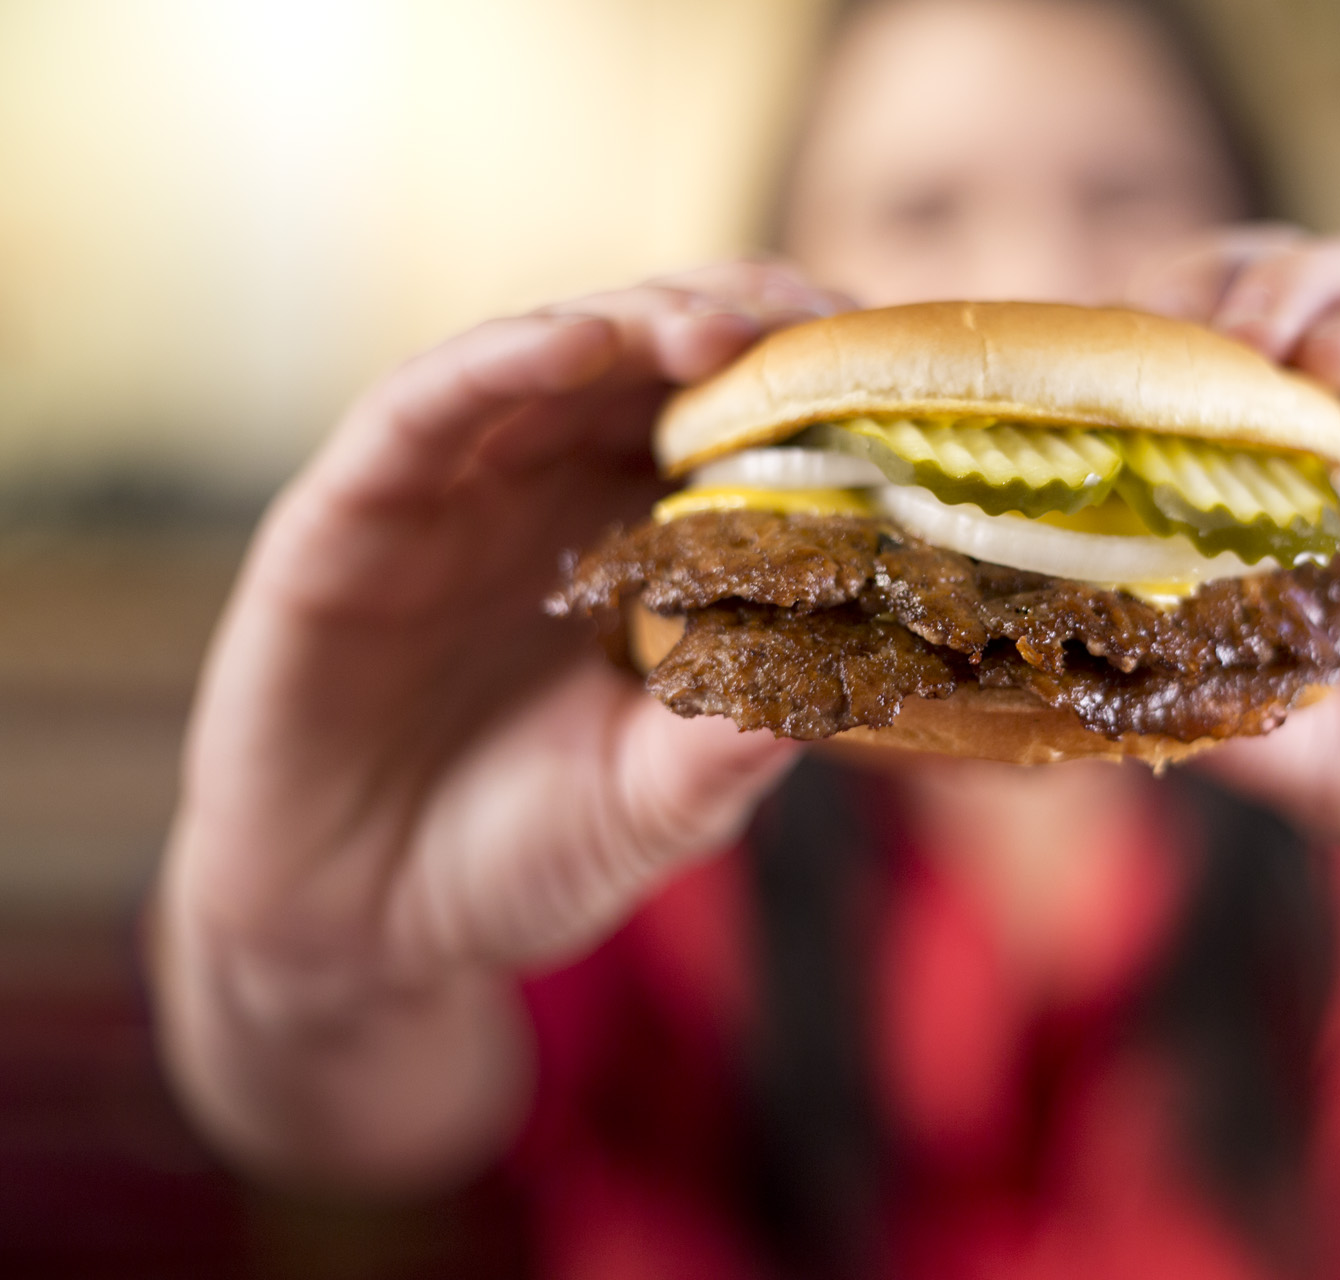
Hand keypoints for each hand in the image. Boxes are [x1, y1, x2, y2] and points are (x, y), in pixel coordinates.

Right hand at [155, 262, 845, 1183]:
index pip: (738, 424)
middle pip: (657, 361)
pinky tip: (575, 342)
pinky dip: (500, 360)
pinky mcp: (352, 508)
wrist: (359, 927)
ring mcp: (457, 490)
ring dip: (641, 322)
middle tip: (823, 329)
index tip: (897, 373)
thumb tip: (862, 685)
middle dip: (746, 330)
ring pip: (553, 355)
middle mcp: (556, 490)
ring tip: (719, 331)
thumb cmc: (521, 856)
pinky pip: (424, 407)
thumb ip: (729, 750)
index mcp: (645, 541)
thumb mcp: (650, 809)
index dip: (813, 385)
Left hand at [1129, 228, 1339, 1106]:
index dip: (1150, 370)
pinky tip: (1339, 353)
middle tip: (1149, 344)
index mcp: (1334, 521)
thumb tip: (1090, 686)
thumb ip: (1243, 725)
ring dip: (1301, 291)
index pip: (1225, 396)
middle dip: (1210, 301)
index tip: (1070, 386)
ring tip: (1239, 335)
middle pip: (1294, 310)